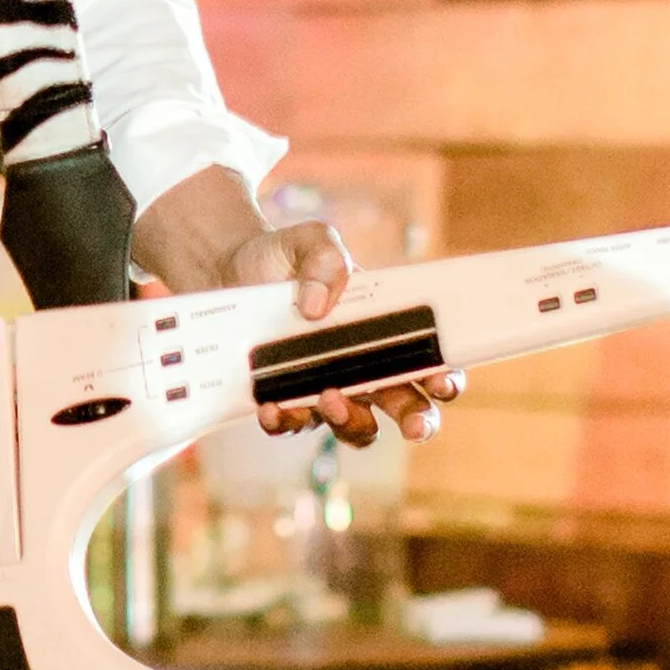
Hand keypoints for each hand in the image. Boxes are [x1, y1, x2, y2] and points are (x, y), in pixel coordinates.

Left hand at [128, 164, 461, 449]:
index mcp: (385, 331)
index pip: (429, 362)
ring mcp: (325, 386)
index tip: (442, 381)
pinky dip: (287, 421)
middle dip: (419, 421)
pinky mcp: (284, 396)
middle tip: (414, 426)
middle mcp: (363, 366)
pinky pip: (294, 424)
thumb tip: (318, 306)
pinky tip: (272, 406)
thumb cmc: (281, 257)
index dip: (445, 378)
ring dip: (351, 422)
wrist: (224, 270)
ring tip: (329, 396)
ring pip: (355, 427)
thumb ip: (325, 257)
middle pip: (406, 408)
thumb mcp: (308, 241)